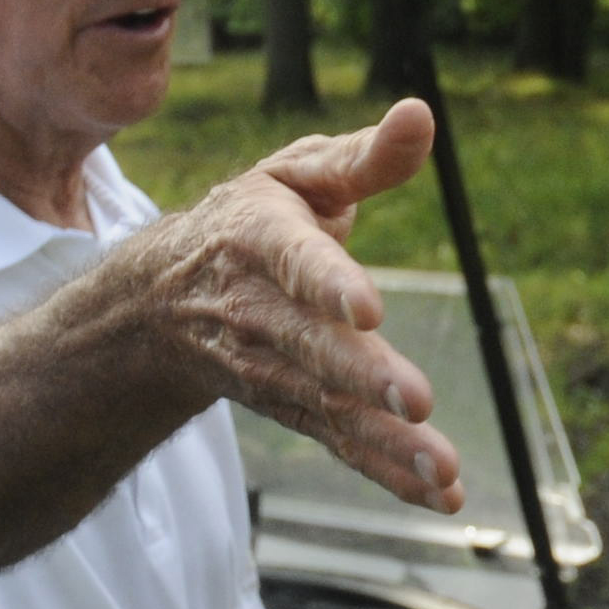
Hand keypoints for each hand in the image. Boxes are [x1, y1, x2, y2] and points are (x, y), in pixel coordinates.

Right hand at [147, 100, 463, 513]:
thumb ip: (365, 156)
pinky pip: (338, 443)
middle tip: (415, 400)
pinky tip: (439, 495)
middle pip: (309, 347)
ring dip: (384, 441)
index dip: (327, 283)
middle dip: (360, 376)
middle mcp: (259, 310)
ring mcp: (271, 368)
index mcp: (260, 237)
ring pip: (325, 405)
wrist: (168, 297)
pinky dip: (387, 472)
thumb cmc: (255, 219)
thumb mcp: (299, 173)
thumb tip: (423, 114)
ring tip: (441, 466)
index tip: (367, 308)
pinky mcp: (292, 407)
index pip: (294, 261)